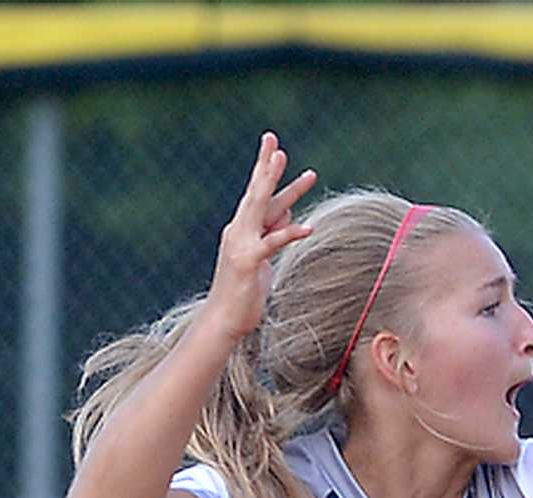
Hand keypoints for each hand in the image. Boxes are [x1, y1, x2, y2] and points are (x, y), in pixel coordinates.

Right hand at [203, 132, 317, 342]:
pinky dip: (292, 233)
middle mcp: (239, 231)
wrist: (222, 320)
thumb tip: (287, 211)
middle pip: (256, 192)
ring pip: (262, 209)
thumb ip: (272, 233)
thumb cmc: (242, 293)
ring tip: (304, 174)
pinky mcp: (249, 262)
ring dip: (283, 190)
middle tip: (275, 142)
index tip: (274, 147)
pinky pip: (273, 242)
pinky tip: (309, 227)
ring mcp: (242, 244)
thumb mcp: (261, 258)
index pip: (256, 194)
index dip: (265, 170)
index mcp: (242, 229)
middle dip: (267, 167)